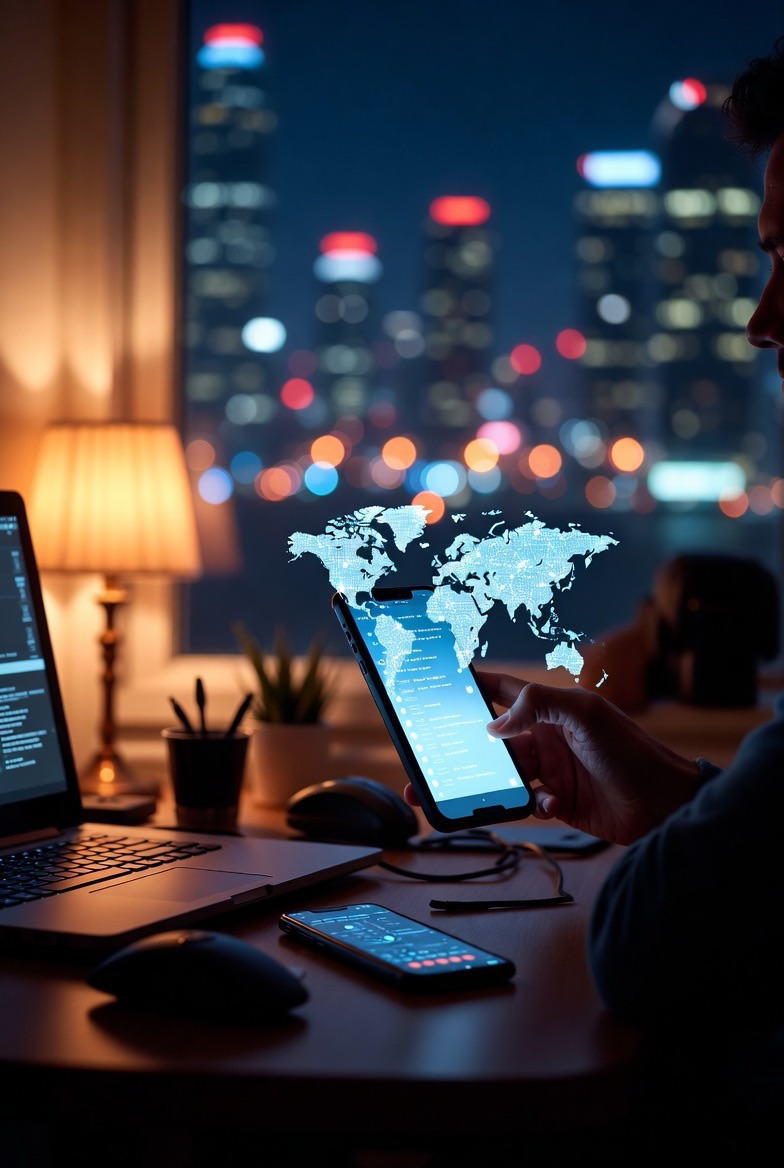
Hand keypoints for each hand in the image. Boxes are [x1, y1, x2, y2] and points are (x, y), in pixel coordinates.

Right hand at [404, 671, 700, 845]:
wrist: (663, 803)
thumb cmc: (631, 751)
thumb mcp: (584, 714)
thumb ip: (538, 704)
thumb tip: (494, 723)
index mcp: (550, 709)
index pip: (502, 691)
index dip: (474, 686)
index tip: (443, 685)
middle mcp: (547, 738)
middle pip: (494, 741)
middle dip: (469, 748)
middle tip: (437, 757)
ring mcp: (551, 771)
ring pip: (503, 775)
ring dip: (488, 783)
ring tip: (466, 791)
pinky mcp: (557, 803)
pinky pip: (525, 803)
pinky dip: (529, 804)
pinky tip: (549, 803)